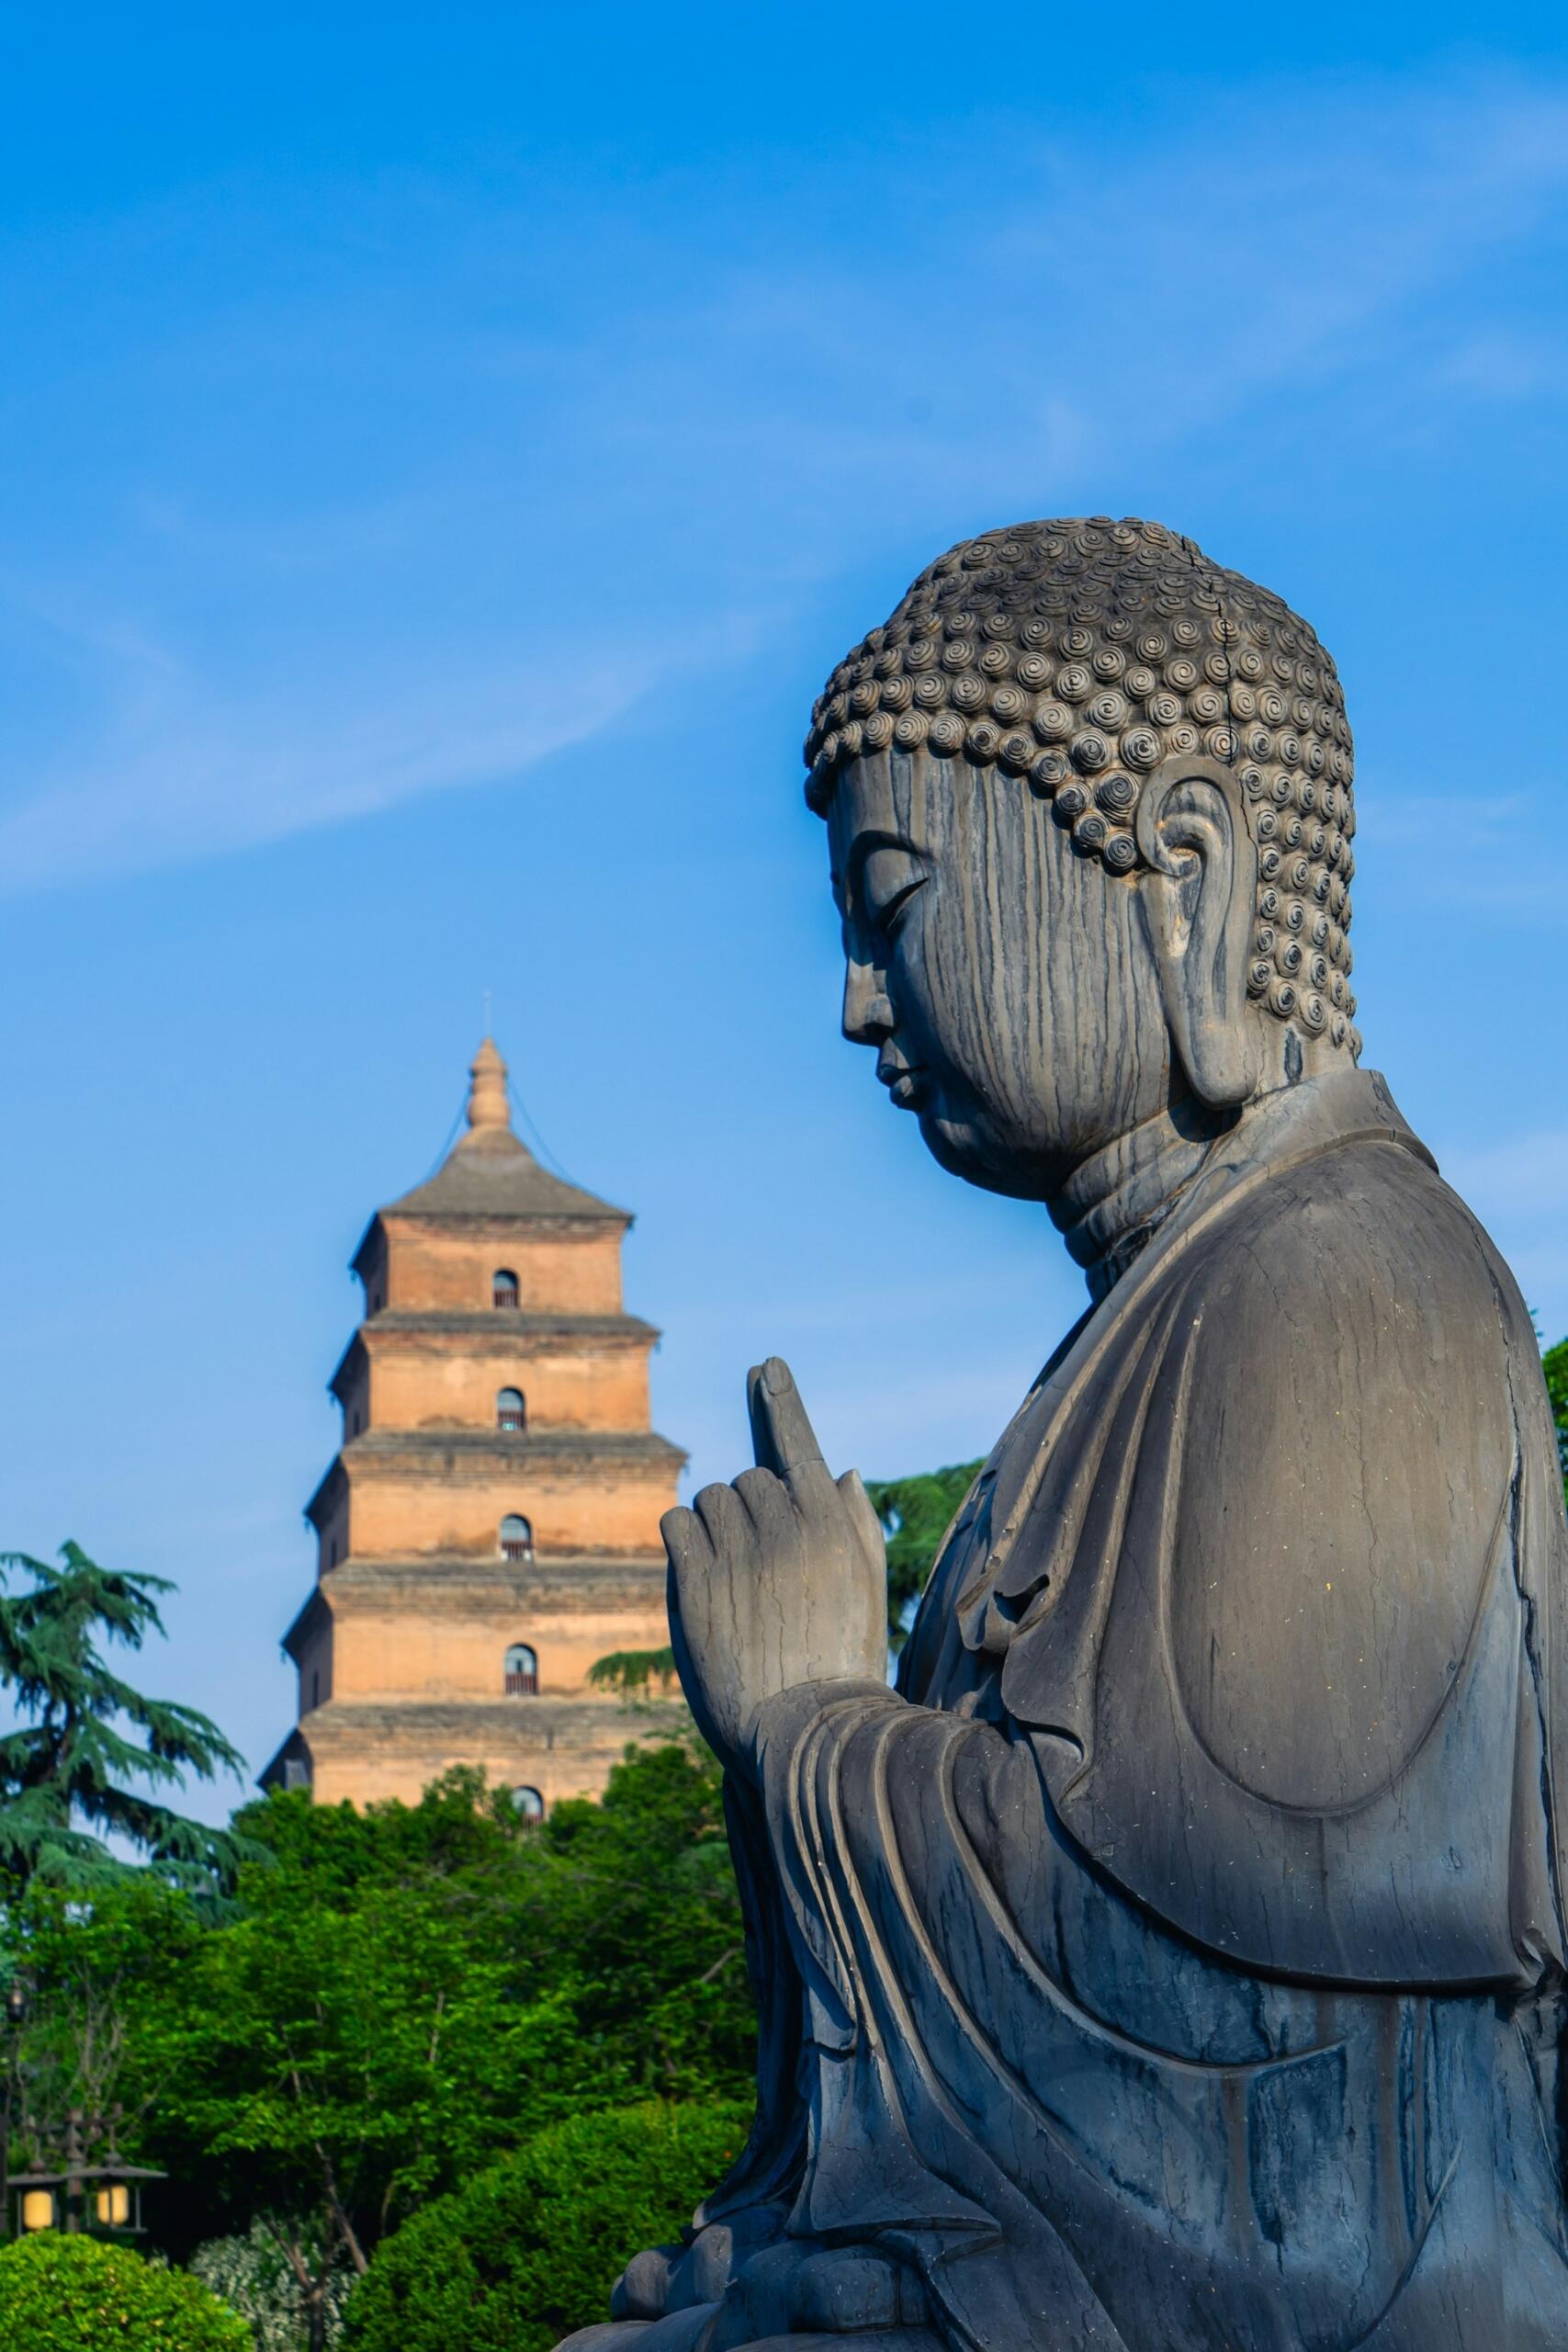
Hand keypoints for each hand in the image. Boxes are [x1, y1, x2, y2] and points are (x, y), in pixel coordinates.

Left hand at [662, 1357, 886, 1773]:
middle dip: (747, 1511)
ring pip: (709, 1498)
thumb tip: (845, 1468)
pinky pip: (675, 1524)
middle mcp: (788, 1526)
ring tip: (734, 1584)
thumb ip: (854, 1525)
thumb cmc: (840, 1664)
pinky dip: (682, 1542)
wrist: (806, 1734)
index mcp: (834, 1525)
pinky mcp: (699, 1580)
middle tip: (760, 1573)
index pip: (801, 1447)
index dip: (782, 1404)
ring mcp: (742, 1551)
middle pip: (748, 1478)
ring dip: (713, 1527)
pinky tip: (701, 1580)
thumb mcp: (867, 1591)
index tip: (765, 1367)